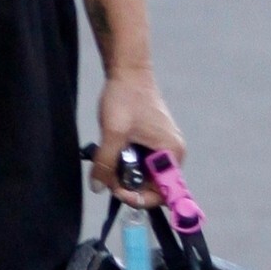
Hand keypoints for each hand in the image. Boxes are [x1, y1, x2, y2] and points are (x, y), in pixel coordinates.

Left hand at [91, 70, 185, 204]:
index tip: (117, 189)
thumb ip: (106, 163)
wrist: (127, 71)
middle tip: (106, 174)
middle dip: (127, 184)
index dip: (140, 198)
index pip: (164, 194)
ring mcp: (163, 147)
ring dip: (123, 173)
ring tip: (107, 159)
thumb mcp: (113, 133)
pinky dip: (124, 162)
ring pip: (143, 174)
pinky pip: (140, 162)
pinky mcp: (152, 141)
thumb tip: (98, 187)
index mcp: (171, 153)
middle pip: (152, 186)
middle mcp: (172, 153)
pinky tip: (113, 149)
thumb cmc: (125, 98)